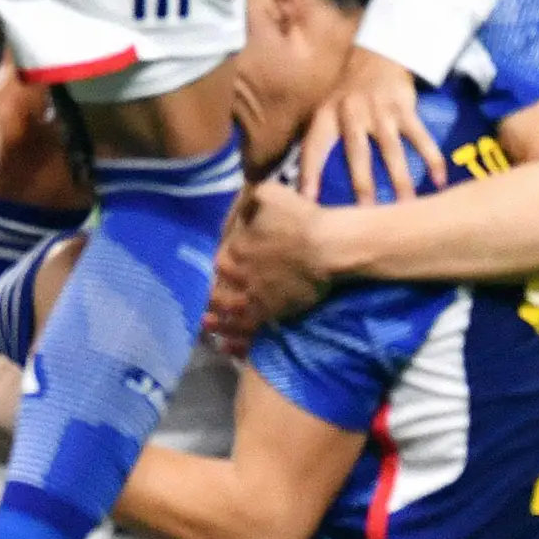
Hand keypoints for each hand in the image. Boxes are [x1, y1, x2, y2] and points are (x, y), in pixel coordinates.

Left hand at [200, 179, 331, 349]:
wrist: (328, 247)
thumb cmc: (302, 218)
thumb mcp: (270, 194)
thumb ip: (249, 200)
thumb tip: (241, 207)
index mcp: (234, 248)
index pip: (220, 261)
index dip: (221, 268)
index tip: (222, 272)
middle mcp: (238, 275)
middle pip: (220, 288)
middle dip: (214, 294)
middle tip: (212, 300)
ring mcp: (253, 296)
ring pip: (228, 312)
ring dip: (217, 319)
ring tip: (209, 324)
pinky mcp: (270, 313)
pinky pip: (247, 329)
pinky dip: (235, 337)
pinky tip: (229, 344)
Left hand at [289, 48, 445, 204]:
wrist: (376, 55)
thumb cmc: (346, 95)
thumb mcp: (325, 110)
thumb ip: (317, 144)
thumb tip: (303, 189)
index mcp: (326, 115)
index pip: (315, 147)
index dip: (310, 173)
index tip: (308, 201)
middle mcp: (352, 112)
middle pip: (358, 154)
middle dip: (362, 186)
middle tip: (367, 217)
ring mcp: (380, 110)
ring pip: (391, 150)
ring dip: (399, 180)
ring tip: (406, 208)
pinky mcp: (405, 107)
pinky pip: (420, 136)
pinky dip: (432, 158)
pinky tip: (439, 180)